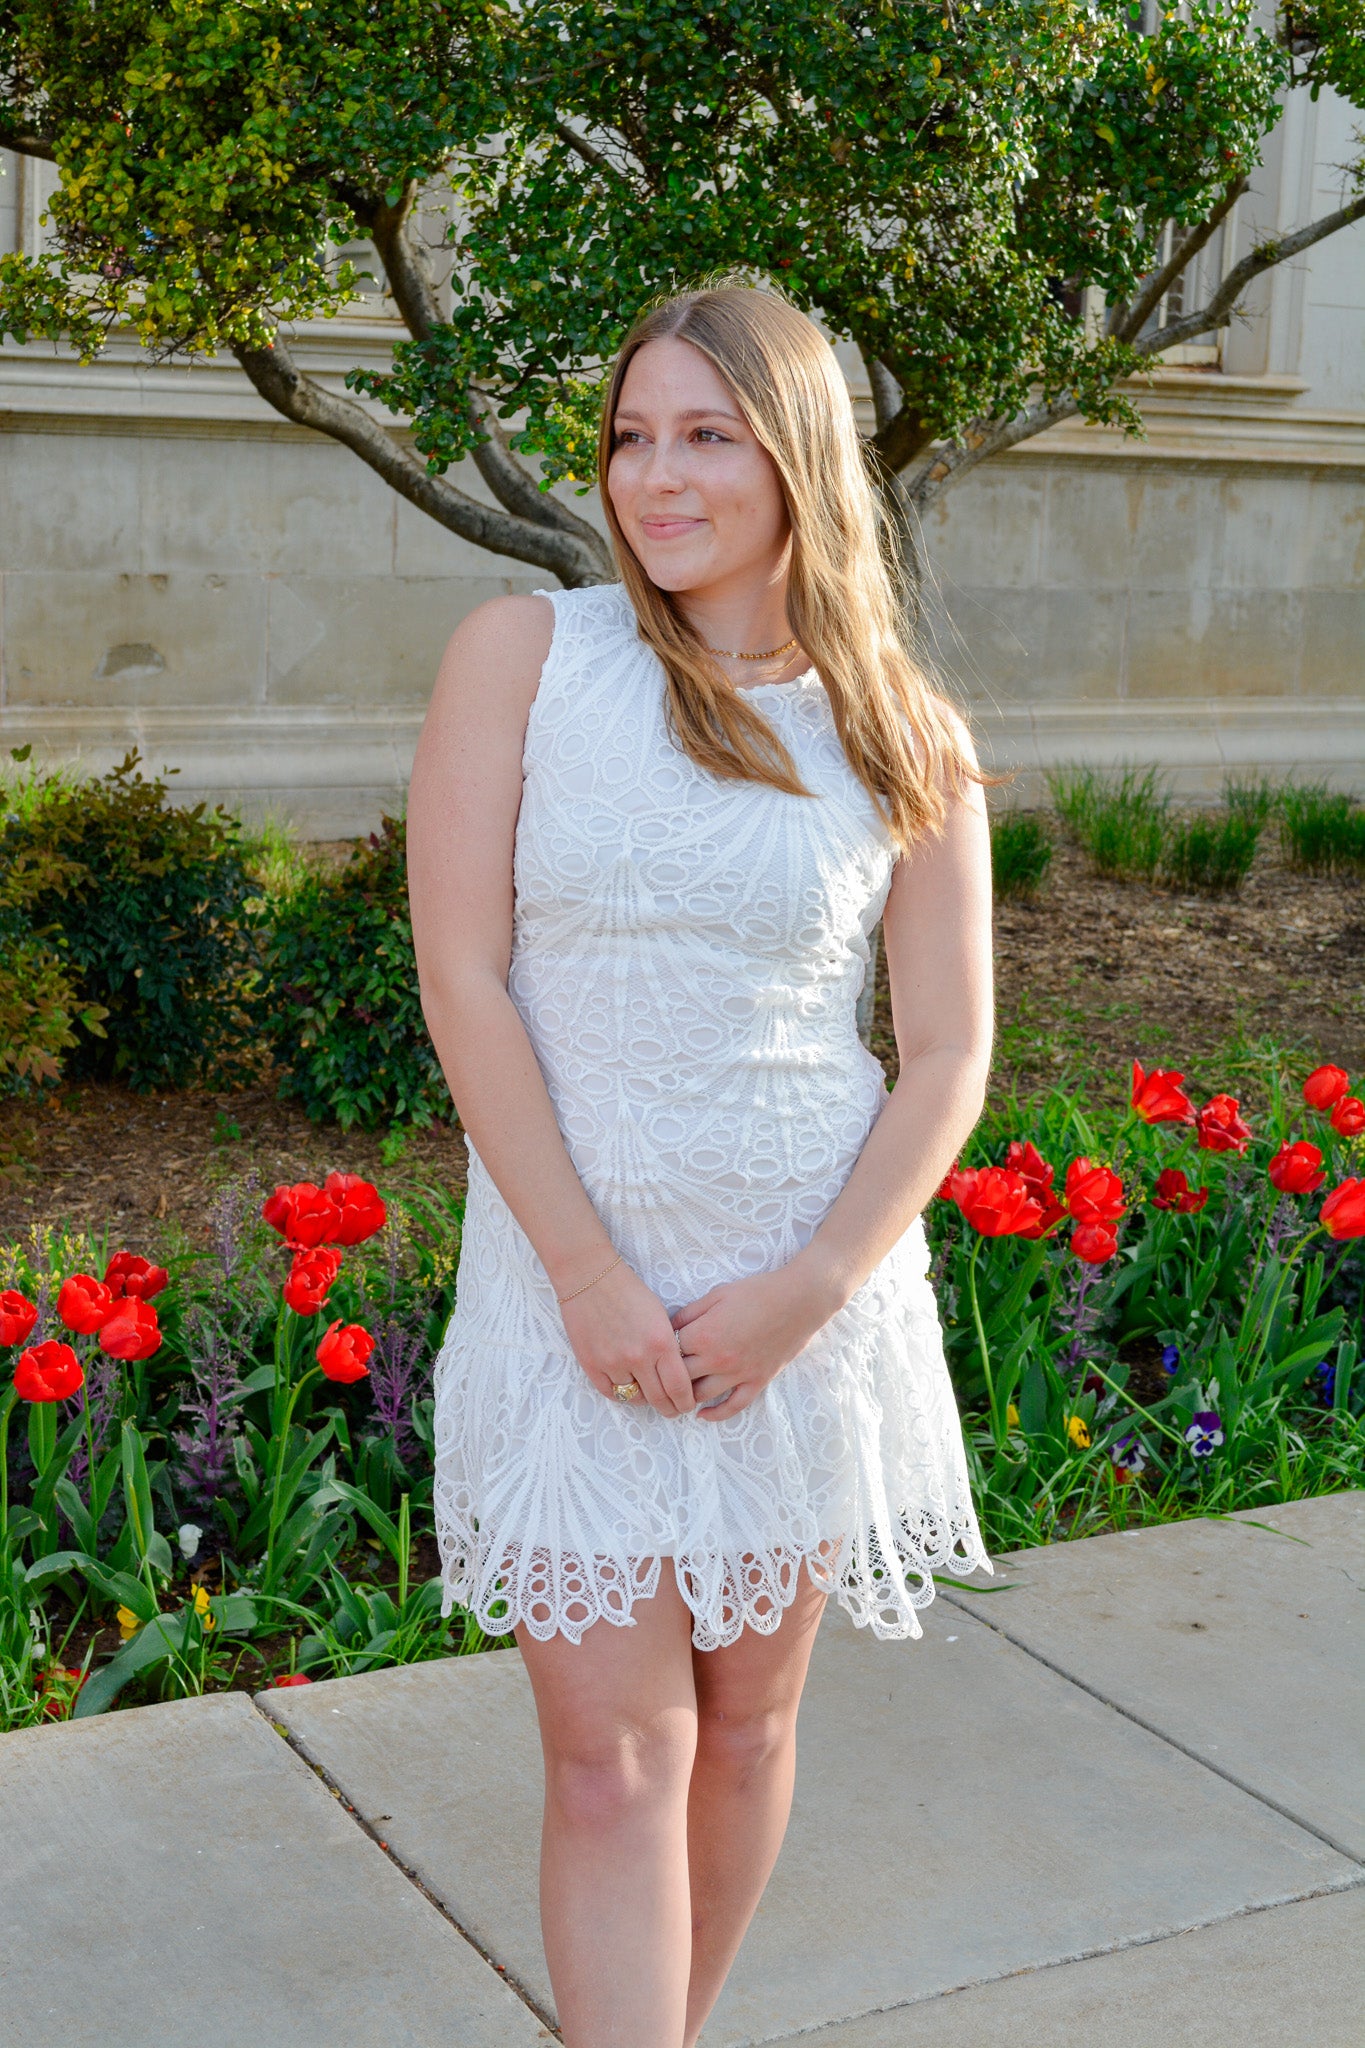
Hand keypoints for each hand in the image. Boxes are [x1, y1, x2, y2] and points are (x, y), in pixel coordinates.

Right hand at [559, 1258, 695, 1417]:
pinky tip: (628, 1388)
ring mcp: (613, 1363)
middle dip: (669, 1408)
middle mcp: (638, 1357)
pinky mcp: (591, 1365)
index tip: (687, 1405)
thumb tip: (676, 1374)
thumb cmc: (629, 1292)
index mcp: (661, 1342)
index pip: (679, 1387)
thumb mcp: (660, 1316)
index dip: (686, 1402)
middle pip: (659, 1398)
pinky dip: (621, 1393)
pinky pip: (610, 1392)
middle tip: (672, 1410)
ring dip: (644, 1398)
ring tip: (649, 1394)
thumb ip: (668, 1347)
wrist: (591, 1278)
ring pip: (634, 1397)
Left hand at [671, 1261, 839, 1422]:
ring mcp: (738, 1374)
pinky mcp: (757, 1381)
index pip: (670, 1350)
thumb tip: (669, 1327)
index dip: (663, 1347)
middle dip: (669, 1374)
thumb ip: (690, 1313)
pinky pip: (733, 1406)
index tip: (661, 1347)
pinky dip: (715, 1414)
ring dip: (686, 1395)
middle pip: (680, 1376)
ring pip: (701, 1395)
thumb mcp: (717, 1294)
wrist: (799, 1300)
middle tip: (662, 1375)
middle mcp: (717, 1359)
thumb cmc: (757, 1292)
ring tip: (677, 1394)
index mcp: (704, 1334)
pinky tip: (702, 1415)